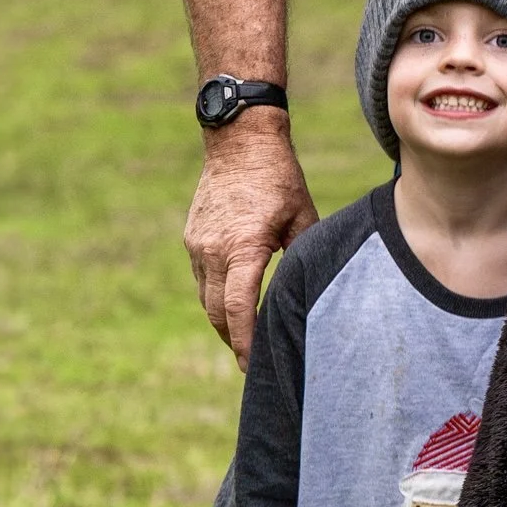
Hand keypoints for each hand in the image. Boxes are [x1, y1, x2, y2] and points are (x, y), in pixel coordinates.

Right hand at [185, 115, 316, 367]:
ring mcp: (197, 245)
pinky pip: (201, 279)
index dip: (245, 342)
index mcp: (242, 247)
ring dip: (223, 322)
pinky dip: (215, 298)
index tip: (253, 366)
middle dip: (234, 341)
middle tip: (253, 364)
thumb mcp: (303, 217)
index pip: (237, 309)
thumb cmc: (279, 177)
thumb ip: (305, 257)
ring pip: (205, 299)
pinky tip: (235, 306)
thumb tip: (314, 292)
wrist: (239, 140)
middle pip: (216, 313)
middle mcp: (212, 250)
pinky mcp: (192, 238)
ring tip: (245, 341)